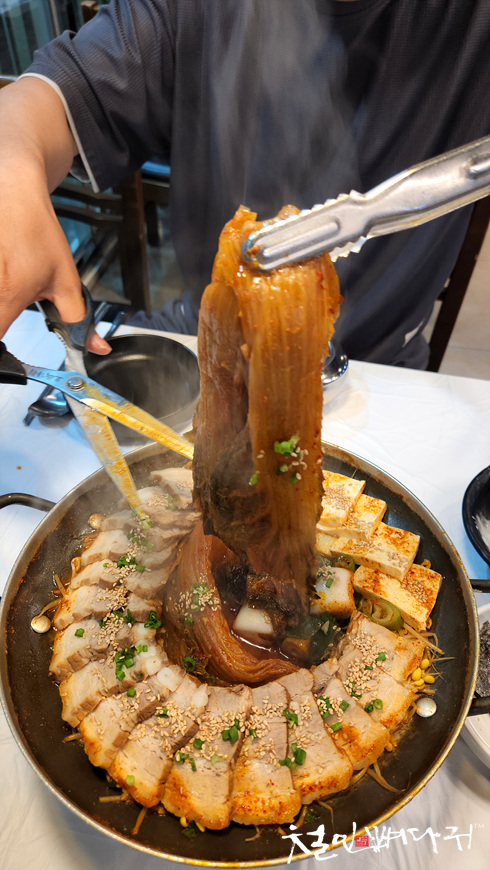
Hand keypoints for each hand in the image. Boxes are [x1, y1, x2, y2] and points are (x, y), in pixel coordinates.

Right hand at [0, 77, 110, 353]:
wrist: (11, 186)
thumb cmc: (34, 230)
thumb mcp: (65, 279)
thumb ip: (78, 320)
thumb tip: (96, 349)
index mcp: (6, 297)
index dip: (2, 358)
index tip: (7, 356)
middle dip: (1, 324)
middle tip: (9, 313)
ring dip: (0, 306)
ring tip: (9, 282)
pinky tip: (5, 274)